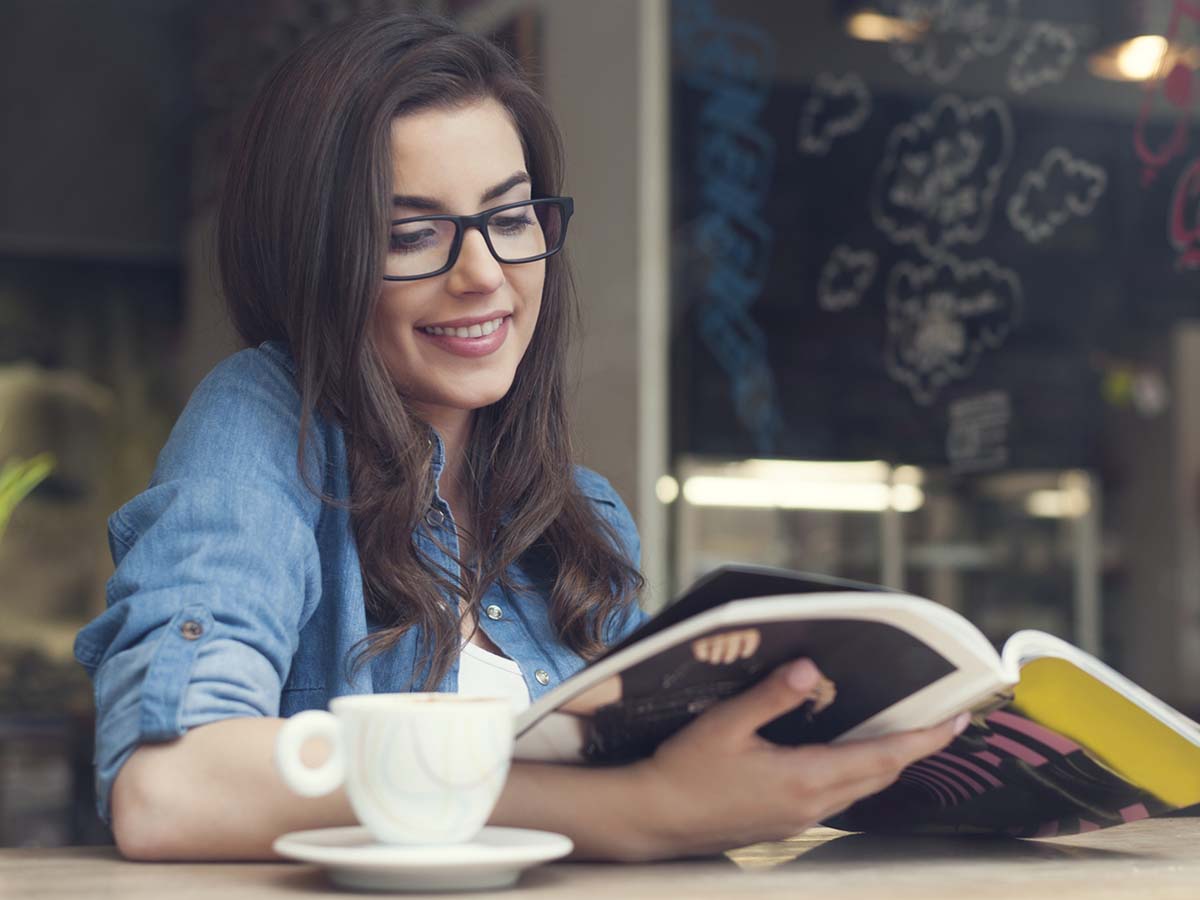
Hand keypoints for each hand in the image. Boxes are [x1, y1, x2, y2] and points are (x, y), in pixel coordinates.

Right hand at [630, 658, 966, 857]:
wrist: (655, 819)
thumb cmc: (684, 770)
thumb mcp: (724, 725)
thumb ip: (770, 697)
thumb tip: (808, 669)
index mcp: (803, 777)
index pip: (882, 756)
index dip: (924, 739)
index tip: (957, 720)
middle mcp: (810, 803)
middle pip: (880, 775)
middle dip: (915, 747)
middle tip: (944, 720)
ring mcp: (798, 818)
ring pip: (860, 788)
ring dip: (887, 761)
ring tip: (904, 733)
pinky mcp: (783, 822)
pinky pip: (837, 796)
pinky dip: (857, 773)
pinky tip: (848, 756)